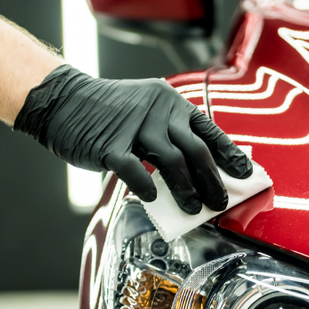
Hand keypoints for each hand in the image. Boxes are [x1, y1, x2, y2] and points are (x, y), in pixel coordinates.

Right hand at [14, 65, 253, 213]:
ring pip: (172, 162)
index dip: (230, 154)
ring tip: (194, 208)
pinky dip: (147, 186)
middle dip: (213, 180)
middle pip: (196, 151)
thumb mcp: (148, 110)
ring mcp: (134, 127)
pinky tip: (153, 198)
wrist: (62, 100)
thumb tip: (200, 168)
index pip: (210, 131)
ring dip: (187, 190)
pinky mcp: (110, 145)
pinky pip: (135, 170)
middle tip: (220, 202)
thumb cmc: (108, 111)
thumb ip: (172, 133)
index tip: (246, 174)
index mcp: (171, 102)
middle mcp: (158, 112)